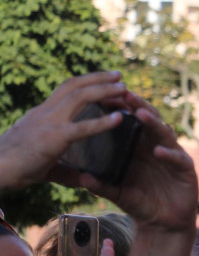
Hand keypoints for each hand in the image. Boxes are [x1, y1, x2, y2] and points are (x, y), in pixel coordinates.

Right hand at [0, 72, 127, 188]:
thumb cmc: (16, 167)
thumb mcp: (45, 163)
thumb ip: (67, 170)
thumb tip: (84, 179)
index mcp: (43, 114)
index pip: (66, 91)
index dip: (86, 83)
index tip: (104, 80)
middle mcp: (46, 113)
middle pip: (74, 86)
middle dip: (98, 78)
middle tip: (119, 75)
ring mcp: (50, 123)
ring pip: (80, 97)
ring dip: (104, 90)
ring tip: (124, 88)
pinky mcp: (54, 138)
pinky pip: (83, 127)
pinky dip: (103, 122)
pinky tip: (120, 119)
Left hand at [65, 91, 197, 230]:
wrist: (162, 224)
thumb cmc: (140, 204)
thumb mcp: (117, 193)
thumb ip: (102, 185)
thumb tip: (81, 178)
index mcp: (139, 147)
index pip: (131, 122)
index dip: (121, 108)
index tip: (105, 96)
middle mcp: (157, 146)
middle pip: (150, 120)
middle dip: (138, 106)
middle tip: (125, 94)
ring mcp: (173, 156)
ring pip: (165, 134)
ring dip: (154, 123)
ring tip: (141, 115)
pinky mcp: (186, 170)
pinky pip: (178, 158)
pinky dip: (169, 154)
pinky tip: (158, 151)